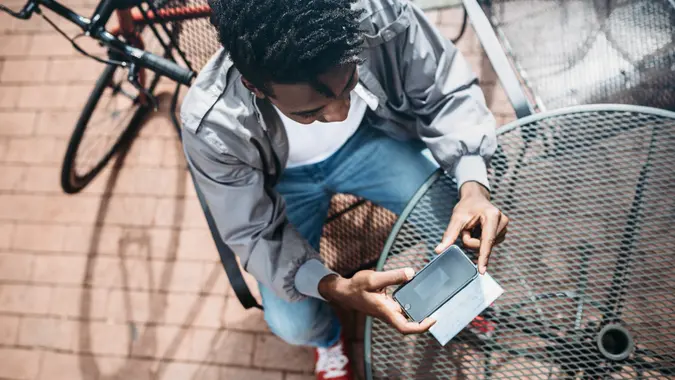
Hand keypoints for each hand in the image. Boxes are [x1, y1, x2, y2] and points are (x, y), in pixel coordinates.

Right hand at [318, 268, 435, 334]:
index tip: (433, 320)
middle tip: (439, 308)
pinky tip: (418, 294)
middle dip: (425, 320)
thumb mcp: (373, 278)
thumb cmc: (356, 286)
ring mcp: (388, 311)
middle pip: (410, 324)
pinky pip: (403, 308)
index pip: (406, 327)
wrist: (344, 291)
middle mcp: (389, 314)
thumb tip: (411, 273)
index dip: (421, 327)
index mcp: (386, 311)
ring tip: (433, 301)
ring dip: (420, 313)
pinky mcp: (387, 306)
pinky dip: (412, 304)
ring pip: (407, 316)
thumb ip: (393, 276)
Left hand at [435, 181, 507, 273]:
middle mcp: (502, 222)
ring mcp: (504, 228)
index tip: (481, 271)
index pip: (486, 241)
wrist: (475, 198)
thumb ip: (449, 235)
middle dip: (471, 240)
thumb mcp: (456, 218)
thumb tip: (439, 250)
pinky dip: (480, 240)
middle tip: (468, 227)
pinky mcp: (503, 233)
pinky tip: (480, 230)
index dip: (483, 257)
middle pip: (483, 245)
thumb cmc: (466, 206)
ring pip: (485, 246)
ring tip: (475, 227)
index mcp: (492, 216)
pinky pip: (488, 245)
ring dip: (476, 240)